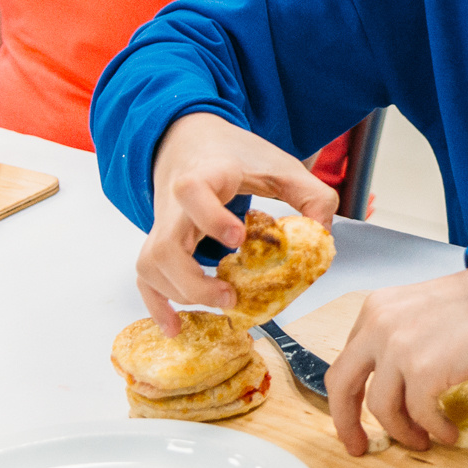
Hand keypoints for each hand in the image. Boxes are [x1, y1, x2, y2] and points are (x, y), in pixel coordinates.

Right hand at [137, 113, 337, 333]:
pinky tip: (174, 326)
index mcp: (208, 175)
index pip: (192, 191)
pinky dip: (156, 304)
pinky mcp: (159, 241)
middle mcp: (176, 202)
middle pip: (164, 244)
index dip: (210, 217)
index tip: (238, 239)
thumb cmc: (238, 155)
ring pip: (151, 264)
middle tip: (230, 295)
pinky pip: (145, 276)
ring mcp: (164, 224)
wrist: (192, 141)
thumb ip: (312, 195)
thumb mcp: (283, 165)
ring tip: (219, 303)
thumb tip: (323, 236)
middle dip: (193, 280)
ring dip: (179, 293)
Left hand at [326, 269, 467, 454]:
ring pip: (380, 408)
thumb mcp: (418, 310)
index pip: (345, 361)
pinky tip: (448, 432)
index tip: (355, 417)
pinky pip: (419, 414)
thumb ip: (394, 338)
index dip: (348, 396)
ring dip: (401, 431)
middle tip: (359, 445)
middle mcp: (378, 327)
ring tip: (422, 439)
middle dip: (346, 423)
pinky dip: (434, 429)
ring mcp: (399, 349)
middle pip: (342, 385)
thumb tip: (390, 383)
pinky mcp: (425, 370)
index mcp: (374, 311)